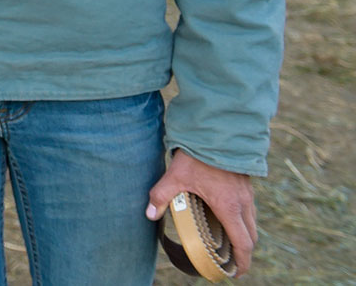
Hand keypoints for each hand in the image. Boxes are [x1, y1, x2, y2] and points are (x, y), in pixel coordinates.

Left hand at [147, 149, 257, 274]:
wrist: (217, 131)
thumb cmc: (198, 155)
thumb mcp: (175, 175)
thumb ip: (161, 195)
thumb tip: (149, 214)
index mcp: (229, 207)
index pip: (243, 243)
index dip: (243, 262)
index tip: (237, 273)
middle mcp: (243, 203)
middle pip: (251, 236)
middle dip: (244, 252)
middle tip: (233, 263)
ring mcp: (247, 194)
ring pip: (252, 222)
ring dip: (245, 236)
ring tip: (230, 244)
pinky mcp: (246, 185)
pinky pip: (249, 209)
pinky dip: (244, 221)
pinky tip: (229, 218)